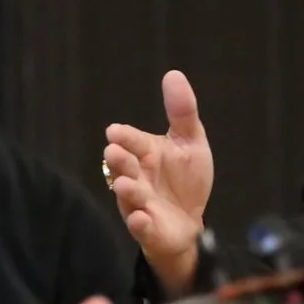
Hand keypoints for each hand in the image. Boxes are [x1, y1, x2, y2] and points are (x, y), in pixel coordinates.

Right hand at [103, 70, 214, 293]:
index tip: (114, 132)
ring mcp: (140, 204)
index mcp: (145, 154)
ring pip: (130, 197)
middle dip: (119, 161)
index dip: (125, 137)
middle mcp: (137, 178)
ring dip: (127, 191)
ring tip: (125, 185)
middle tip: (113, 152)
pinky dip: (140, 224)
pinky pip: (141, 227)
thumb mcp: (190, 143)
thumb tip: (173, 74)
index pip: (133, 142)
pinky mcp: (148, 229)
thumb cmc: (184, 180)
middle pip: (124, 168)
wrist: (189, 222)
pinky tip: (141, 217)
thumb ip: (182, 112)